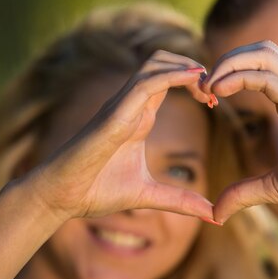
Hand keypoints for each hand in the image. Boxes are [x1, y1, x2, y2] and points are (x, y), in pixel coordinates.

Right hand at [21, 50, 213, 220]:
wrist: (62, 197)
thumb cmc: (96, 190)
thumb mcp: (149, 195)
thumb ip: (181, 202)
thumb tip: (214, 216)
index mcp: (139, 116)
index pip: (168, 81)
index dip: (194, 83)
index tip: (214, 102)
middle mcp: (130, 104)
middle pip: (163, 62)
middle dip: (193, 67)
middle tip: (214, 91)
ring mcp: (121, 105)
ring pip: (155, 64)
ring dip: (185, 66)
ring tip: (208, 85)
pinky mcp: (115, 113)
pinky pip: (146, 83)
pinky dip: (172, 76)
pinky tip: (195, 80)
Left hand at [203, 41, 277, 222]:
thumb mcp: (277, 187)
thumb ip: (245, 192)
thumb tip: (216, 211)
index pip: (263, 66)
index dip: (232, 73)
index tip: (209, 95)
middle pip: (262, 49)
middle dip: (227, 60)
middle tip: (202, 85)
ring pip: (263, 53)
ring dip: (229, 63)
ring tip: (207, 85)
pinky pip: (265, 77)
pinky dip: (237, 77)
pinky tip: (218, 92)